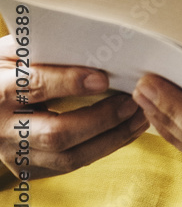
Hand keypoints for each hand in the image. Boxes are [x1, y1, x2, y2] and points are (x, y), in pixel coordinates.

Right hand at [0, 35, 147, 178]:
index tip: (103, 78)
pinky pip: (73, 163)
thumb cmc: (7, 66)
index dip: (69, 83)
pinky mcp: (30, 167)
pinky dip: (106, 147)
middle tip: (132, 102)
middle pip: (56, 134)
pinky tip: (129, 129)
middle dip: (100, 120)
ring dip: (112, 138)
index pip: (35, 87)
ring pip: (69, 157)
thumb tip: (95, 39)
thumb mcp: (16, 50)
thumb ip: (47, 48)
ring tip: (142, 116)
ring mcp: (17, 153)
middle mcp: (4, 129)